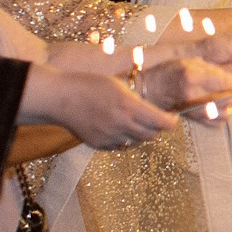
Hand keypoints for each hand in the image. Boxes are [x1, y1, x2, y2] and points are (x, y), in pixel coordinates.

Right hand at [20, 66, 174, 148]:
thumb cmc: (89, 85)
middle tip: (154, 119)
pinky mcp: (98, 144)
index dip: (171, 121)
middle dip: (157, 127)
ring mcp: (109, 137)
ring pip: (137, 142)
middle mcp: (121, 124)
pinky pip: (120, 146)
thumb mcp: (119, 85)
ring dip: (140, 134)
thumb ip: (137, 100)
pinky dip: (124, 140)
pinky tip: (118, 128)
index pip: (162, 123)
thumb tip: (154, 110)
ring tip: (133, 121)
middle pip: (152, 134)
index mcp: (129, 107)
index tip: (172, 116)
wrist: (59, 97)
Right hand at [135, 57, 231, 111]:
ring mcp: (194, 110)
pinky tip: (223, 104)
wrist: (151, 88)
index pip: (228, 83)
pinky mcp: (194, 119)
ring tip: (231, 92)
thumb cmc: (171, 71)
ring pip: (226, 109)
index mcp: (194, 78)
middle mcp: (195, 96)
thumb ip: (213, 69)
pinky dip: (225, 113)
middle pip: (230, 97)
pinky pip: (219, 121)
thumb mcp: (191, 61)